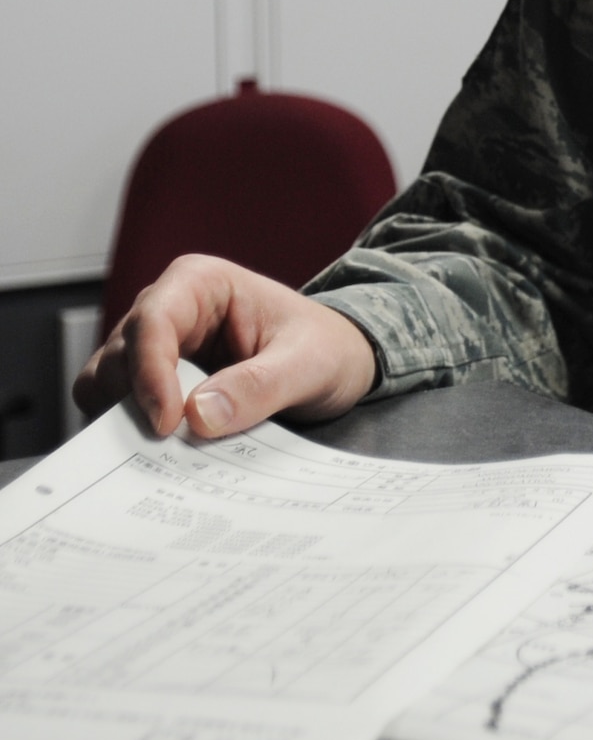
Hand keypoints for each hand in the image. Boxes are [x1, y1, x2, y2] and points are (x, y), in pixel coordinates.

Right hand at [74, 256, 377, 439]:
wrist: (337, 364)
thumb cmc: (326, 347)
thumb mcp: (309, 364)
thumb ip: (260, 386)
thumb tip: (199, 416)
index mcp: (201, 283)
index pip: (152, 322)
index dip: (150, 374)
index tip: (166, 423)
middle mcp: (168, 309)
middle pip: (119, 356)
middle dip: (133, 402)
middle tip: (163, 449)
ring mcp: (157, 349)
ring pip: (108, 385)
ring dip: (127, 421)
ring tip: (164, 455)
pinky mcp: (156, 385)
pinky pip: (122, 410)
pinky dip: (133, 434)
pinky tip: (163, 456)